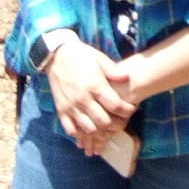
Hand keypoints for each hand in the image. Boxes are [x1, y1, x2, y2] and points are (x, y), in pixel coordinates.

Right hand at [45, 40, 137, 154]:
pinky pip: (72, 130)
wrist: (56, 56)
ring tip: (107, 125)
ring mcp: (71, 107)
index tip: (132, 108)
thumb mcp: (99, 59)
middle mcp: (83, 99)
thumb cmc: (81, 56)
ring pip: (89, 130)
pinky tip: (89, 128)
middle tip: (122, 120)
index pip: (115, 106)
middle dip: (117, 124)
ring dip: (100, 130)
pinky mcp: (61, 111)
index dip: (127, 110)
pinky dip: (82, 133)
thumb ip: (113, 71)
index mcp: (95, 85)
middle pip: (104, 122)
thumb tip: (128, 77)